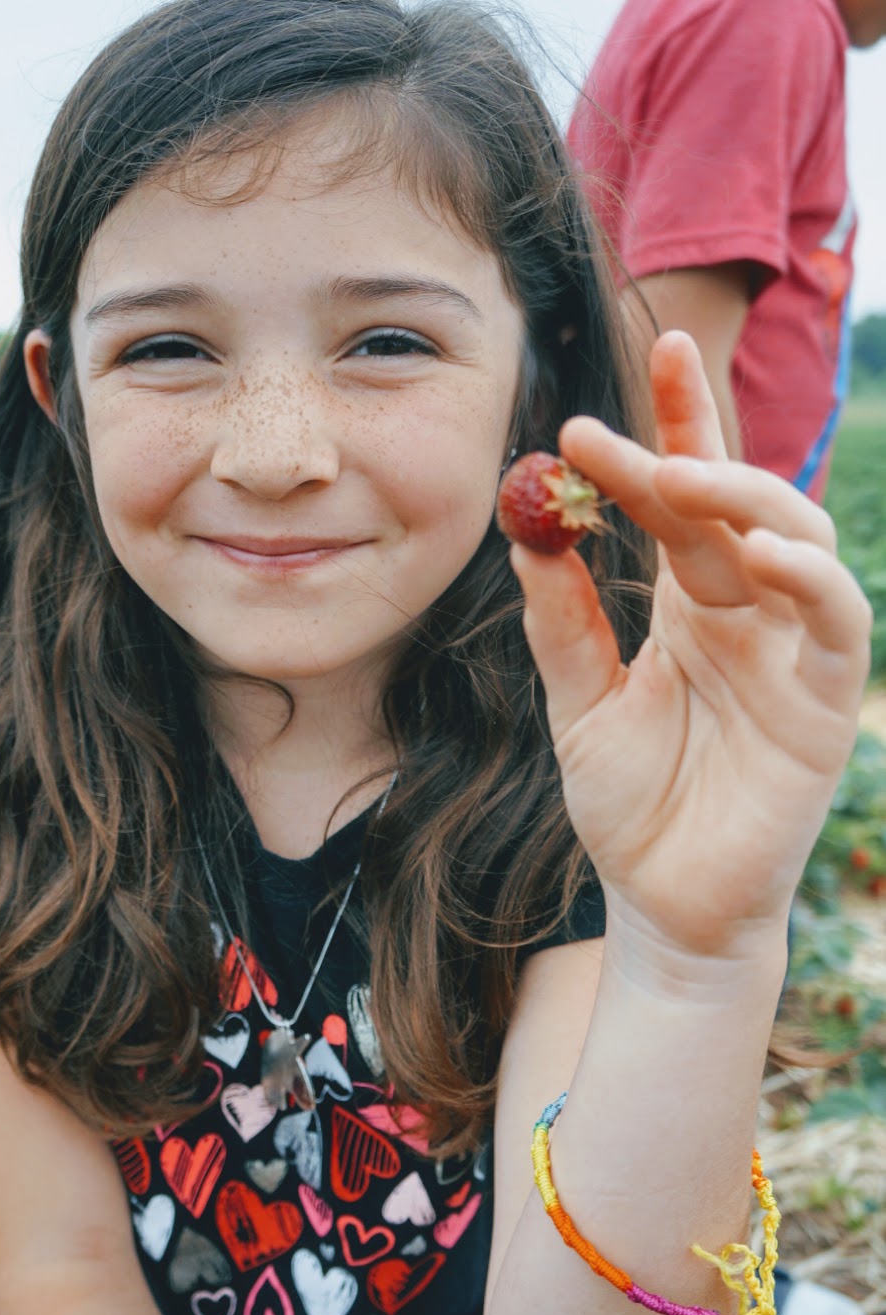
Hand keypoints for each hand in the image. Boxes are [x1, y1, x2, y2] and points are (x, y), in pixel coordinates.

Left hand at [510, 331, 870, 959]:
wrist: (663, 905)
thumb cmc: (629, 808)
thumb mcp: (580, 705)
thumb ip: (564, 624)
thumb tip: (529, 533)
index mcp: (689, 606)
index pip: (684, 497)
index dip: (673, 424)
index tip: (635, 361)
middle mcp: (746, 613)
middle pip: (736, 501)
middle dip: (689, 446)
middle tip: (616, 417)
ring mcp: (790, 650)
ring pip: (797, 540)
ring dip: (747, 497)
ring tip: (681, 477)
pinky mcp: (824, 698)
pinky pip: (834, 618)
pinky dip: (805, 576)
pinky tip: (754, 551)